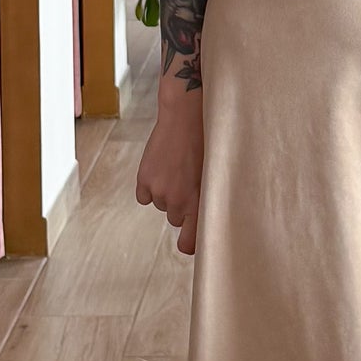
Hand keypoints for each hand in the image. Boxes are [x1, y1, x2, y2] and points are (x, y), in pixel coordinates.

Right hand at [136, 78, 204, 255]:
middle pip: (175, 220)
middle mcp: (178, 201)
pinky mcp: (144, 179)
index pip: (189, 242)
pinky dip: (150, 187)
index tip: (190, 243)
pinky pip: (144, 197)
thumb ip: (209, 198)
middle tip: (187, 184)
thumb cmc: (207, 143)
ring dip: (166, 194)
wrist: (186, 116)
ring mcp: (159, 191)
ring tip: (176, 170)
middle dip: (180, 207)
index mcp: (199, 202)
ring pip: (161, 205)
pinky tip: (161, 170)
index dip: (189, 245)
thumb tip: (205, 219)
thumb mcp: (216, 174)